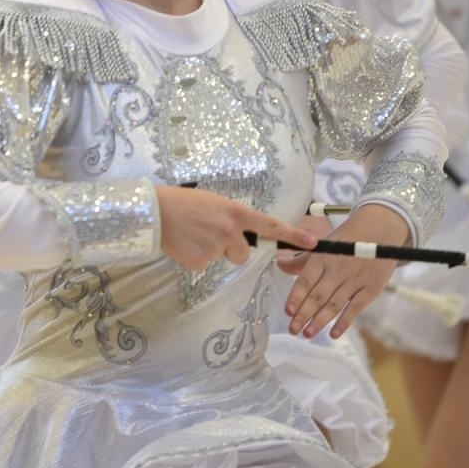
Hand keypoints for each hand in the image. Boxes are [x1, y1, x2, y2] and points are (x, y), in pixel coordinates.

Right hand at [155, 187, 315, 271]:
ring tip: (193, 236)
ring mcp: (216, 247)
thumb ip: (230, 218)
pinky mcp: (201, 262)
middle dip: (232, 249)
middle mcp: (230, 230)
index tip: (313, 243)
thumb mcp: (213, 203)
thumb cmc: (182, 203)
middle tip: (210, 235)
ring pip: (224, 259)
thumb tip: (237, 234)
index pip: (270, 226)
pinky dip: (195, 257)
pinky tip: (184, 244)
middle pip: (244, 253)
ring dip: (213, 252)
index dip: (292, 235)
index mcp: (235, 212)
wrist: (155, 212)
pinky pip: (205, 265)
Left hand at [279, 204, 404, 339]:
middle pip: (318, 296)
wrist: (380, 229)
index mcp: (323, 257)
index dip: (296, 297)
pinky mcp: (371, 289)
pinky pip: (355, 308)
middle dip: (304, 315)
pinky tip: (333, 334)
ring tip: (307, 334)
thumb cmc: (347, 238)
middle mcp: (337, 270)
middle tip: (292, 330)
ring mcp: (355, 280)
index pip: (306, 280)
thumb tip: (279, 264)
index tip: (287, 312)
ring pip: (334, 305)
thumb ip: (301, 259)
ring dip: (320, 321)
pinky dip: (344, 322)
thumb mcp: (323, 244)